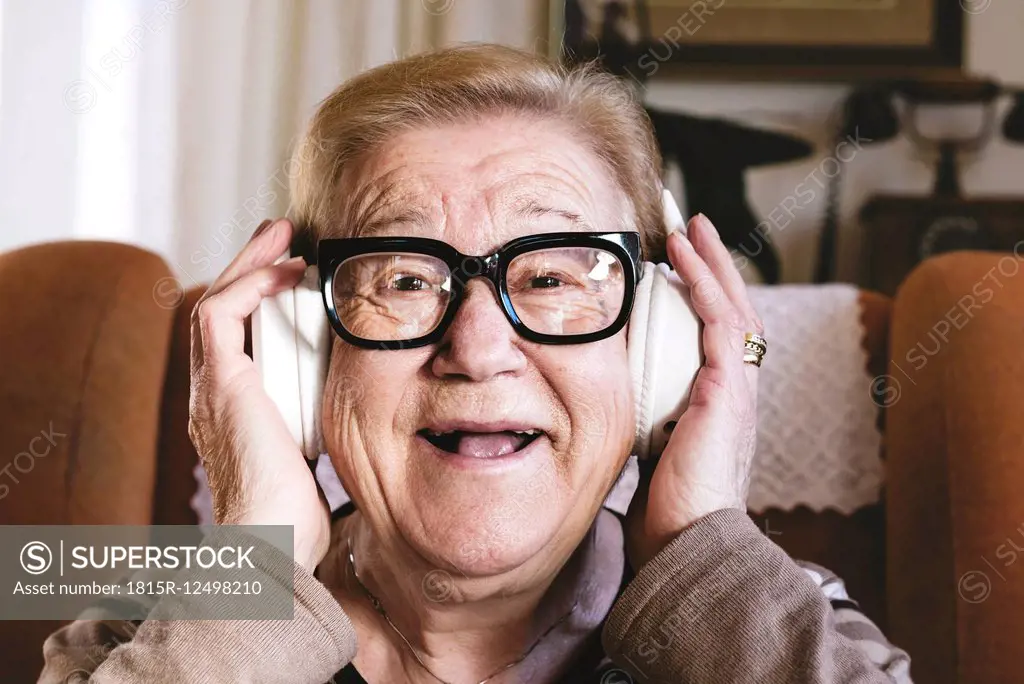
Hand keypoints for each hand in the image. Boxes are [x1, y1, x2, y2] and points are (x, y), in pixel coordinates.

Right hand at [188, 218, 330, 571]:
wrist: (271, 542)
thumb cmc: (295, 515)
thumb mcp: (315, 455)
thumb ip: (324, 427)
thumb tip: (365, 415)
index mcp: (233, 408)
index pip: (238, 338)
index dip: (261, 299)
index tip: (295, 274)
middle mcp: (213, 392)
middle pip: (223, 311)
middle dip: (251, 268)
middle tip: (283, 236)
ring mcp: (210, 387)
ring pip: (216, 302)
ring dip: (250, 263)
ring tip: (282, 236)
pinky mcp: (219, 383)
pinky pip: (220, 314)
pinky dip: (250, 284)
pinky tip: (284, 272)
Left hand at [626, 213, 762, 569]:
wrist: (686, 544)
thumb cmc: (668, 510)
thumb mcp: (653, 451)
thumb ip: (645, 421)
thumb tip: (610, 408)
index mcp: (721, 401)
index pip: (716, 334)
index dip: (702, 294)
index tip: (676, 262)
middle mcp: (738, 388)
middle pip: (731, 308)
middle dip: (710, 263)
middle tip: (688, 224)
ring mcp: (738, 386)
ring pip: (730, 304)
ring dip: (708, 259)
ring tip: (687, 223)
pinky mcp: (728, 388)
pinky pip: (719, 320)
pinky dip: (701, 280)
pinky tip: (680, 253)